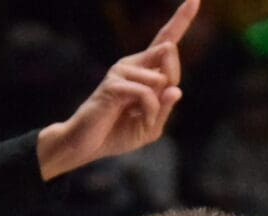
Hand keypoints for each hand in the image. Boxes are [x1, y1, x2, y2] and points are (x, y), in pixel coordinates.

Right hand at [37, 0, 197, 179]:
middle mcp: (133, 63)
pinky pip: (147, 94)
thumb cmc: (117, 133)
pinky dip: (148, 112)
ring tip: (135, 117)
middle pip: (169, 51)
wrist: (86, 145)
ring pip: (160, 78)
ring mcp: (121, 70)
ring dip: (156, 108)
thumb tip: (176, 89)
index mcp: (144, 70)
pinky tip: (134, 118)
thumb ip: (165, 108)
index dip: (181, 19)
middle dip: (171, 81)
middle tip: (154, 107)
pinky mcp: (114, 83)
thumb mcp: (151, 126)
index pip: (165, 40)